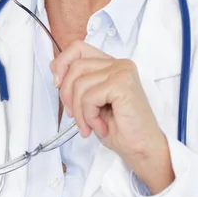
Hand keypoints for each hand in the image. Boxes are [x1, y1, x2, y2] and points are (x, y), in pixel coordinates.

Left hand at [50, 41, 173, 192]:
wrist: (141, 148)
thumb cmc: (119, 128)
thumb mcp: (90, 101)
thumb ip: (78, 82)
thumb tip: (56, 71)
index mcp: (111, 65)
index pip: (78, 48)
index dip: (62, 63)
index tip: (57, 83)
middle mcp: (118, 64)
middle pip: (75, 66)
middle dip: (67, 94)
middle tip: (75, 116)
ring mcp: (122, 72)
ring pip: (80, 83)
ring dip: (79, 111)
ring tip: (90, 125)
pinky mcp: (122, 84)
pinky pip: (89, 97)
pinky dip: (89, 116)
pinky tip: (101, 125)